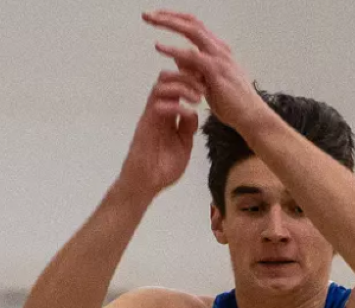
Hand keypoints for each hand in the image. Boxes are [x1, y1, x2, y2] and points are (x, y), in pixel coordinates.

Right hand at [116, 67, 203, 196]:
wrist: (147, 184)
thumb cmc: (164, 168)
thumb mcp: (184, 144)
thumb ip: (188, 127)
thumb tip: (193, 112)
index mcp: (168, 113)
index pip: (177, 86)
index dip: (191, 79)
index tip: (208, 83)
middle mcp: (158, 110)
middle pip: (168, 78)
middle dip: (187, 76)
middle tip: (205, 86)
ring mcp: (151, 115)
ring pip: (162, 85)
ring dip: (182, 86)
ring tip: (198, 97)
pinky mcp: (146, 124)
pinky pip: (158, 104)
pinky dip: (175, 104)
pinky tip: (189, 112)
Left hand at [143, 11, 267, 132]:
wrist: (250, 117)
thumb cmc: (232, 104)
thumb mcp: (208, 83)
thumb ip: (194, 69)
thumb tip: (178, 57)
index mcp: (218, 50)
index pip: (195, 26)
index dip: (176, 19)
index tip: (157, 16)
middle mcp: (219, 49)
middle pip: (192, 23)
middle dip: (168, 16)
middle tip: (148, 13)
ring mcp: (219, 58)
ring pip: (192, 32)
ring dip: (169, 24)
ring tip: (150, 20)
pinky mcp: (216, 71)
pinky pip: (193, 56)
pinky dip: (174, 49)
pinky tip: (159, 47)